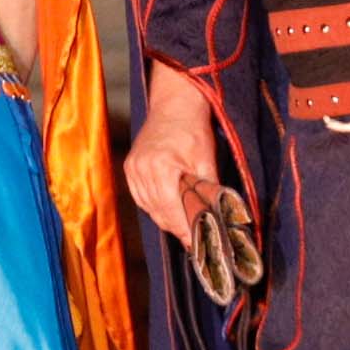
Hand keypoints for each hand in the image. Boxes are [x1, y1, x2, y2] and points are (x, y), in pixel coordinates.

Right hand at [123, 65, 219, 245]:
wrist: (174, 103)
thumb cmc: (193, 128)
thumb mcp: (207, 159)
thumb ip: (209, 191)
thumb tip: (219, 218)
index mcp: (161, 169)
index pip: (173, 213)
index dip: (186, 232)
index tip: (198, 246)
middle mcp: (141, 171)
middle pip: (160, 214)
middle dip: (179, 228)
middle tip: (196, 241)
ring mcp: (133, 170)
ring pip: (150, 209)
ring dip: (167, 219)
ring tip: (185, 228)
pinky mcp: (130, 168)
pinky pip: (142, 198)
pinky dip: (156, 207)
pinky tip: (170, 210)